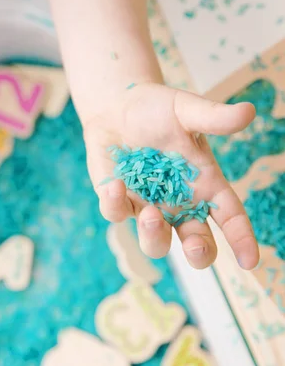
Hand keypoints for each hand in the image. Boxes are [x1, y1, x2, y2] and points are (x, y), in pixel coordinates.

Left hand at [84, 82, 258, 270]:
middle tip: (195, 247)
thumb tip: (249, 111)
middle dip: (199, 253)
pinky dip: (115, 204)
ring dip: (154, 236)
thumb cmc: (159, 109)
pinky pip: (117, 214)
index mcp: (205, 186)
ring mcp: (148, 206)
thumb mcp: (187, 109)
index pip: (230, 218)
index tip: (250, 261)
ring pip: (155, 242)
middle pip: (196, 243)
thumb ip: (213, 117)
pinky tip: (116, 184)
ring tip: (150, 215)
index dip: (242, 240)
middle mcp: (179, 204)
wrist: (118, 105)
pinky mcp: (118, 201)